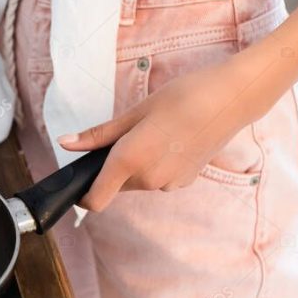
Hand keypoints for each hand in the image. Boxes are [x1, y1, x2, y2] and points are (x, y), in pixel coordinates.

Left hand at [59, 60, 263, 210]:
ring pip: (137, 182)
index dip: (82, 194)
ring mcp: (169, 183)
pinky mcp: (185, 180)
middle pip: (115, 186)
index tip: (79, 181)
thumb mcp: (135, 112)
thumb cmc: (182, 98)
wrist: (232, 99)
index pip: (95, 200)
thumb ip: (98, 134)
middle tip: (125, 134)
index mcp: (130, 161)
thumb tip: (65, 143)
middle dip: (111, 169)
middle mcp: (148, 179)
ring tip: (153, 132)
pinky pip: (158, 178)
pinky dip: (156, 164)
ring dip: (135, 165)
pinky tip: (171, 139)